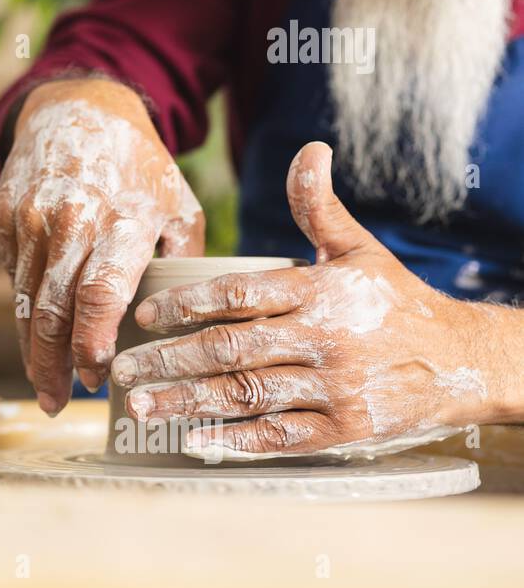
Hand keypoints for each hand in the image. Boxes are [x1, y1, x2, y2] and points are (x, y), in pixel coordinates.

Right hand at [0, 77, 203, 415]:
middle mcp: (70, 220)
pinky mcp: (3, 216)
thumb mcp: (180, 207)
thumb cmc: (140, 167)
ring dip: (31, 349)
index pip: (98, 296)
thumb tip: (193, 329)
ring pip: (23, 300)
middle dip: (52, 366)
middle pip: (51, 311)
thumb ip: (185, 266)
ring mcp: (29, 217)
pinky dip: (22, 310)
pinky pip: (12, 276)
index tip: (96, 379)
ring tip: (44, 385)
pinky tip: (35, 335)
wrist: (78, 108)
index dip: (92, 345)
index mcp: (121, 220)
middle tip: (57, 403)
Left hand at [113, 141, 498, 459]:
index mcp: (319, 292)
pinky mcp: (346, 431)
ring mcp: (335, 388)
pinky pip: (281, 436)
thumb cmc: (397, 301)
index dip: (187, 304)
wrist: (465, 361)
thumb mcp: (358, 248)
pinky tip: (194, 440)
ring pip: (247, 395)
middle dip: (169, 360)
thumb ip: (318, 206)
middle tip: (122, 369)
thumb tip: (310, 148)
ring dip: (187, 402)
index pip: (239, 294)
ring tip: (140, 407)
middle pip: (231, 349)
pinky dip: (235, 440)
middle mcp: (323, 339)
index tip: (144, 314)